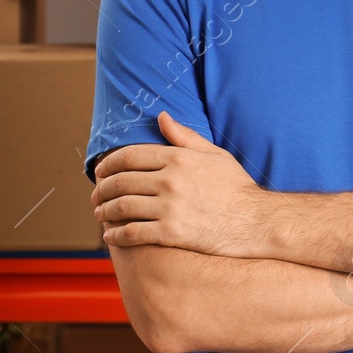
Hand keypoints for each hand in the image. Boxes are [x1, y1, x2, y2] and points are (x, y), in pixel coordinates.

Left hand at [90, 112, 268, 255]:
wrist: (257, 222)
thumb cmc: (237, 188)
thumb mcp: (214, 155)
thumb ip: (184, 137)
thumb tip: (161, 117)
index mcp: (178, 158)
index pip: (129, 156)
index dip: (108, 164)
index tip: (100, 171)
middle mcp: (170, 180)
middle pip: (120, 182)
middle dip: (101, 189)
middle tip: (95, 196)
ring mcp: (170, 208)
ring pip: (122, 207)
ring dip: (105, 211)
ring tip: (100, 214)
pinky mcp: (171, 234)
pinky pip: (133, 233)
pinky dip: (116, 235)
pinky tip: (111, 236)